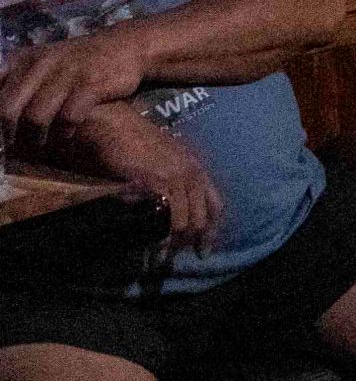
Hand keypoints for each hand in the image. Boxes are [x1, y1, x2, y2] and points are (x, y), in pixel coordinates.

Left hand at [0, 24, 150, 137]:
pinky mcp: (90, 84)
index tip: (0, 133)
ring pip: (35, 117)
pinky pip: (68, 117)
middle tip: (14, 146)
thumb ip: (16, 80)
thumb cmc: (77, 61)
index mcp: (22, 59)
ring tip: (40, 146)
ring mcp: (65, 74)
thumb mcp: (41, 61)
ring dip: (35, 138)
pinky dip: (64, 132)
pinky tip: (66, 136)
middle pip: (7, 108)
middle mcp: (40, 64)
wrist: (125, 46)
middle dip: (8, 133)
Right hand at [76, 102, 223, 249]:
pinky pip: (163, 217)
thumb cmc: (135, 140)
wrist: (114, 124)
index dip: (211, 231)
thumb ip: (174, 180)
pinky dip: (157, 234)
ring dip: (172, 242)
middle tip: (173, 256)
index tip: (204, 250)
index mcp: (197, 168)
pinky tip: (148, 243)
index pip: (216, 206)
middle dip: (189, 241)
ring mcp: (174, 178)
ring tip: (159, 255)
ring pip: (184, 222)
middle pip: (201, 219)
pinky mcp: (154, 183)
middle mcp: (192, 174)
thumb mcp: (166, 159)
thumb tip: (173, 208)